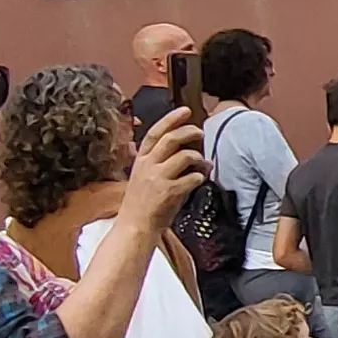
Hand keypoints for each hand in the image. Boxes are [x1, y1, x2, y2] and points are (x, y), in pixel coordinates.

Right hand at [117, 109, 208, 235]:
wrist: (134, 227)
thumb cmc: (141, 204)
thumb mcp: (144, 177)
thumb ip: (161, 163)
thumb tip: (187, 153)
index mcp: (141, 160)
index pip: (155, 132)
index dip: (171, 119)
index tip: (185, 110)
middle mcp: (147, 165)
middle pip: (171, 139)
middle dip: (190, 131)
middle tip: (200, 132)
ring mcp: (157, 178)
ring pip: (184, 156)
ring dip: (198, 158)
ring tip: (203, 164)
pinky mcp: (168, 192)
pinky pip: (191, 178)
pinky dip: (199, 176)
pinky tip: (199, 179)